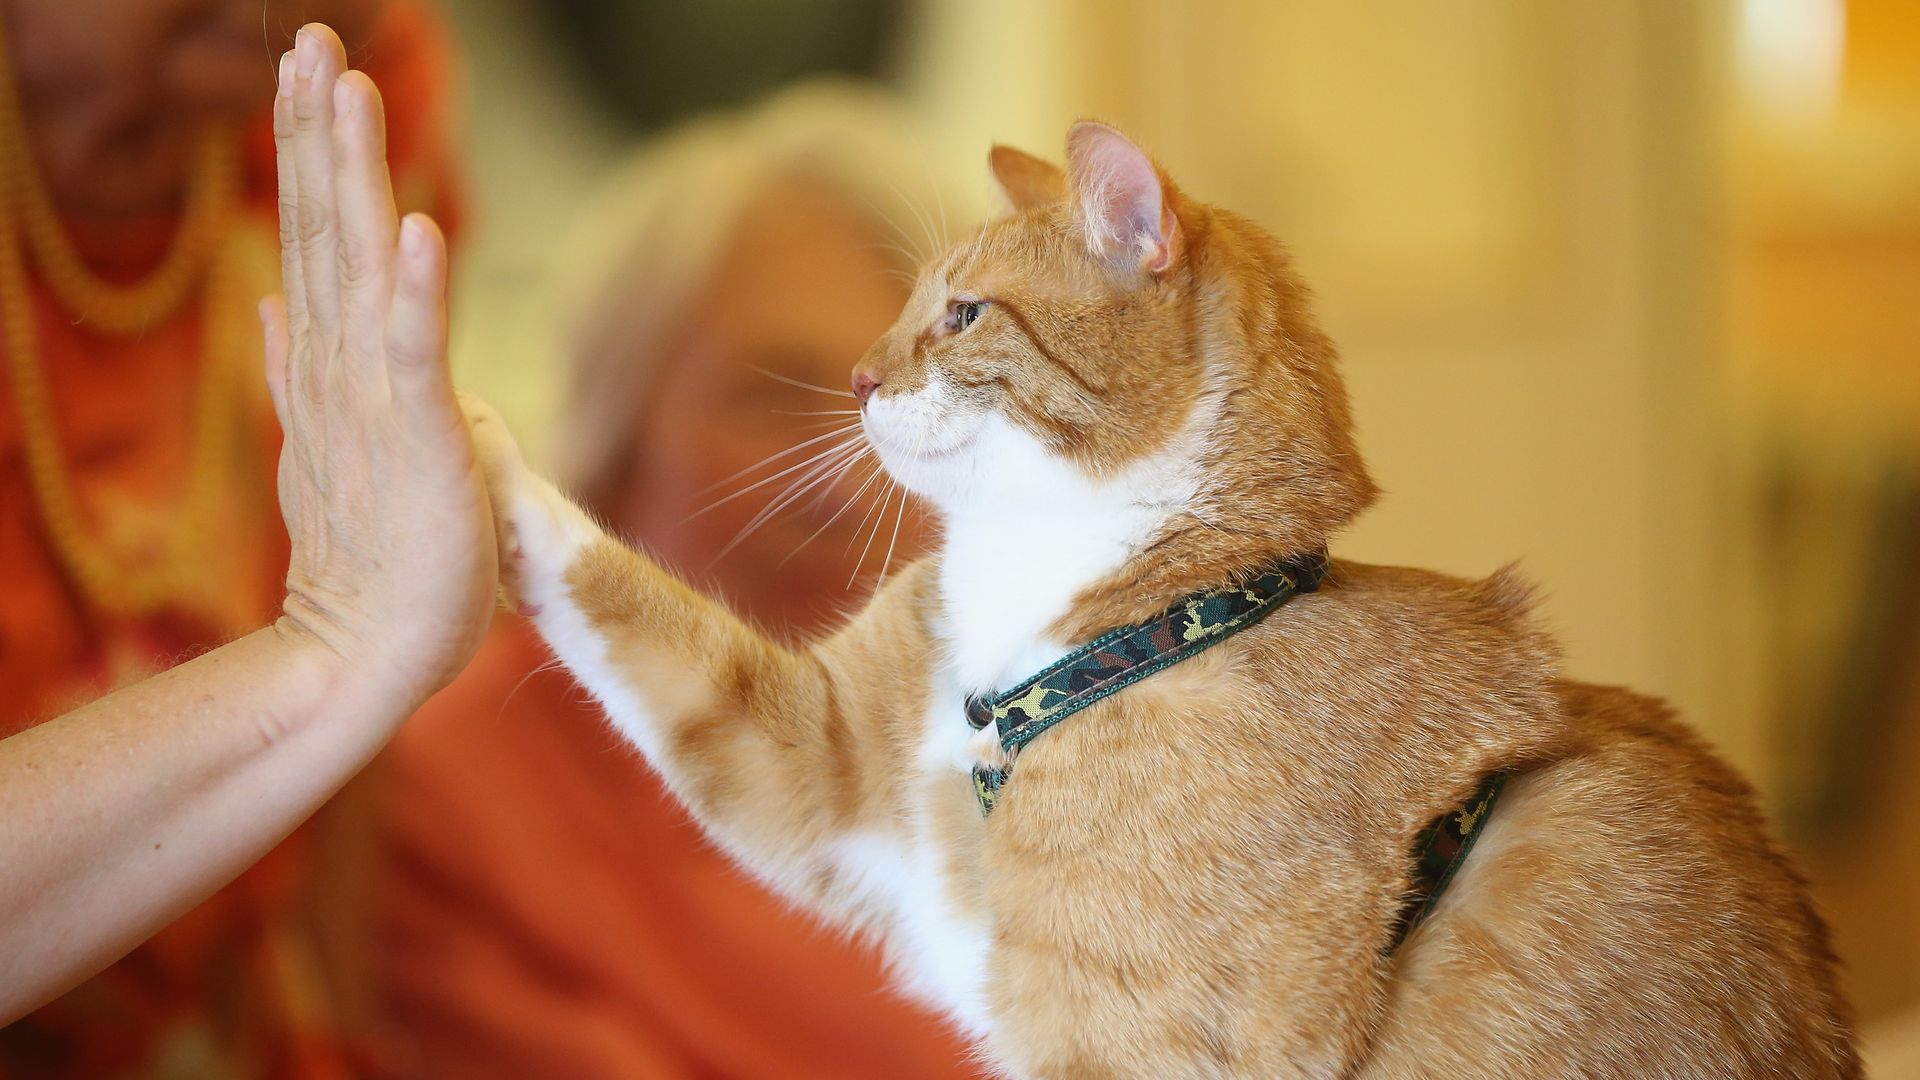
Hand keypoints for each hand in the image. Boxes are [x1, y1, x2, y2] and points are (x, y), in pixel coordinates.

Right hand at [263, 24, 496, 703]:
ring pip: (360, 266)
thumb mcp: (327, 443)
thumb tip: (271, 305)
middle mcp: (340, 366)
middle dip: (319, 131)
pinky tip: (418, 229)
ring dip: (354, 176)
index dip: (314, 150)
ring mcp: (374, 399)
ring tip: (345, 88)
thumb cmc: (370, 551)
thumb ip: (300, 370)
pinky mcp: (417, 438)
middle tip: (309, 38)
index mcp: (328, 362)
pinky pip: (415, 354)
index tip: (309, 68)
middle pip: (326, 227)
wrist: (370, 647)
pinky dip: (415, 292)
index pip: (318, 236)